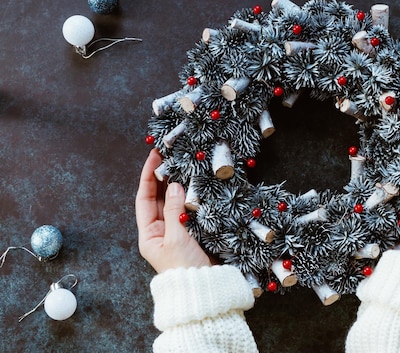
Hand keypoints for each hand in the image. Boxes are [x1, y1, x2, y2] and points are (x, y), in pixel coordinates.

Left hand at [135, 149, 211, 272]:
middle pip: (159, 198)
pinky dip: (192, 198)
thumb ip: (175, 210)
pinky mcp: (194, 234)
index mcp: (149, 234)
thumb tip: (175, 185)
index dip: (148, 176)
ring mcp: (178, 232)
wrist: (205, 291)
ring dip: (178, 186)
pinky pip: (189, 210)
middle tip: (170, 156)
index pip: (144, 198)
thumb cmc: (185, 269)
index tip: (154, 157)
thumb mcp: (177, 238)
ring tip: (184, 166)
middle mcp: (161, 231)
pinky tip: (197, 186)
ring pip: (175, 203)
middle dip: (164, 177)